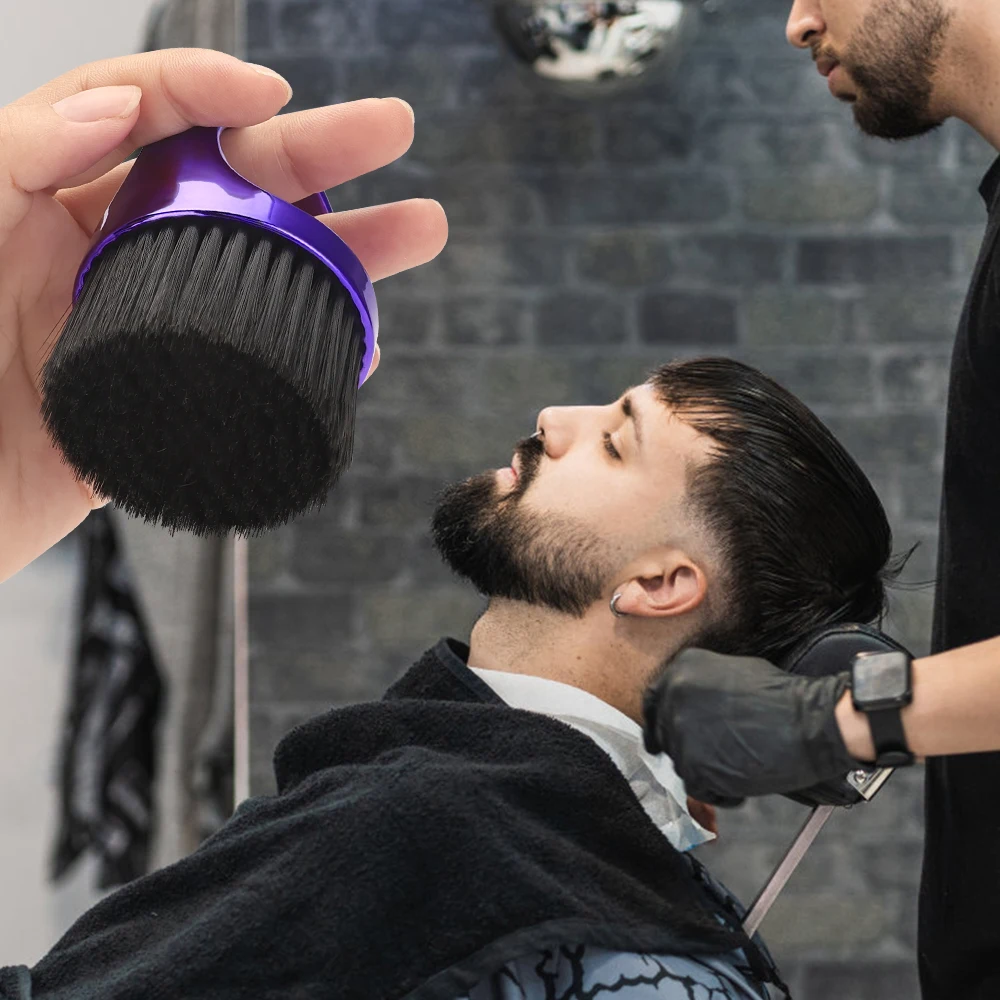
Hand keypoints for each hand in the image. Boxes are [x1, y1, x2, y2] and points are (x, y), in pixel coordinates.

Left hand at [0, 49, 447, 582]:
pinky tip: (361, 336)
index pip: (143, 118)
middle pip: (230, 185)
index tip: (273, 96)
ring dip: (343, 248)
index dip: (206, 91)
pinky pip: (261, 365)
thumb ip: (14, 154)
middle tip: (388, 133)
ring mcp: (151, 328)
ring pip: (264, 273)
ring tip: (414, 230)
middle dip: (316, 152)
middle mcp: (109, 256)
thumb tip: (113, 103)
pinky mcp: (175, 400)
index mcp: (50, 201)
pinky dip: (317, 348)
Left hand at [642, 648, 858, 803]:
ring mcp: (681, 732)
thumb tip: (689, 709)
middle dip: (688, 748)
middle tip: (716, 755)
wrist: (811, 723)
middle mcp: (674, 697)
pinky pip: (699, 788)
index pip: (654, 701)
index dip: (660, 722)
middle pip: (665, 734)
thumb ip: (701, 687)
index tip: (662, 736)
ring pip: (682, 763)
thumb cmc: (783, 698)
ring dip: (707, 769)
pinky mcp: (694, 767)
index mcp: (682, 669)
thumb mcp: (731, 673)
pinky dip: (721, 791)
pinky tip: (745, 780)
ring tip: (741, 762)